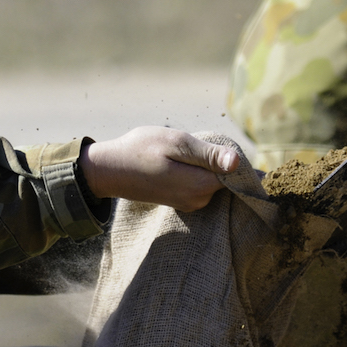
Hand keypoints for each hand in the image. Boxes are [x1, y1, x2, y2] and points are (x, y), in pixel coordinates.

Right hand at [80, 127, 239, 211]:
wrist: (109, 170)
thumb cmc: (140, 151)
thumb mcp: (175, 143)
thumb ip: (207, 154)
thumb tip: (237, 162)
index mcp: (200, 186)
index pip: (235, 173)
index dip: (227, 154)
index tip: (207, 144)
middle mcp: (199, 200)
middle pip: (224, 177)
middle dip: (213, 159)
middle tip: (185, 146)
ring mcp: (190, 203)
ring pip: (211, 179)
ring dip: (201, 164)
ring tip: (175, 155)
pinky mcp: (181, 202)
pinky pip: (198, 184)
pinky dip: (192, 171)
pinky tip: (173, 164)